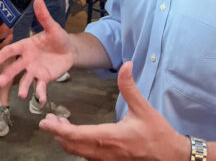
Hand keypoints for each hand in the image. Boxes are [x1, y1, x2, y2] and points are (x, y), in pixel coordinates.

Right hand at [0, 0, 72, 101]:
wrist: (68, 49)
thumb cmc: (57, 37)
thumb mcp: (52, 26)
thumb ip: (43, 16)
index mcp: (26, 46)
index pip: (13, 50)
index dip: (4, 54)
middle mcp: (27, 60)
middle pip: (15, 68)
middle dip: (7, 75)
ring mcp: (34, 70)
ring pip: (26, 80)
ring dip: (23, 88)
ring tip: (22, 95)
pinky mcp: (43, 78)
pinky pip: (40, 87)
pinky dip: (40, 93)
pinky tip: (40, 100)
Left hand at [0, 0, 13, 49]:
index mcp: (4, 11)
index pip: (7, 22)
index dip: (1, 30)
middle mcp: (7, 18)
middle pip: (9, 30)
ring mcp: (5, 24)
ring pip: (8, 36)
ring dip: (1, 43)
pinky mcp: (1, 29)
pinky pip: (4, 38)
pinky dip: (0, 44)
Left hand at [38, 62, 189, 160]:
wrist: (170, 156)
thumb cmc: (157, 133)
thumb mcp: (144, 108)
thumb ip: (130, 87)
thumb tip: (127, 64)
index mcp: (110, 136)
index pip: (76, 134)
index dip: (58, 129)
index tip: (45, 123)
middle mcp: (104, 151)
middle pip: (72, 145)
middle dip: (58, 133)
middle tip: (49, 121)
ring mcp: (106, 160)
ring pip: (78, 153)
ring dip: (67, 140)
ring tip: (61, 126)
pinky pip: (88, 157)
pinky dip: (77, 147)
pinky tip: (78, 137)